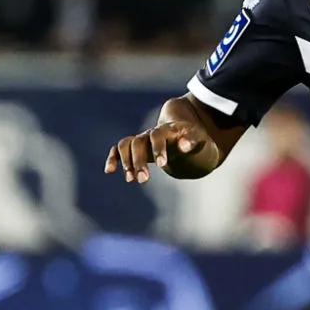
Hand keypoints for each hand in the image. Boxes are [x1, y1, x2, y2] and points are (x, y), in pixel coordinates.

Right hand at [105, 96, 220, 182]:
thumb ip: (192, 140)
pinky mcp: (137, 147)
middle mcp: (151, 133)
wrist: (186, 134)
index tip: (162, 164)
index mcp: (167, 129)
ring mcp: (142, 139)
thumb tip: (184, 146)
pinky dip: (113, 158)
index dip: (158, 148)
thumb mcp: (200, 139)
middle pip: (138, 142)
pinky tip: (109, 171)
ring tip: (131, 180)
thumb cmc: (195, 139)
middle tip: (143, 180)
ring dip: (126, 162)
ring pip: (127, 145)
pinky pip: (120, 149)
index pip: (157, 135)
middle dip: (139, 161)